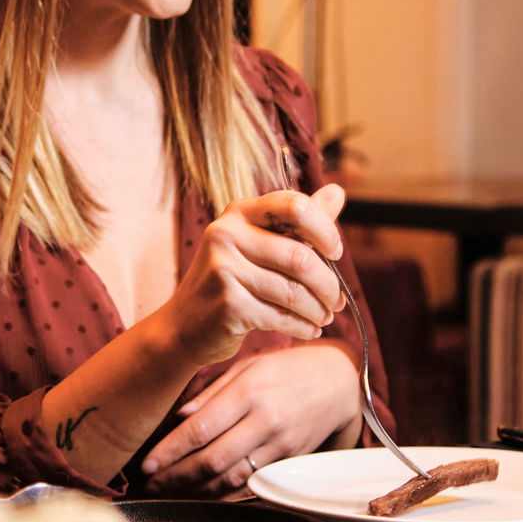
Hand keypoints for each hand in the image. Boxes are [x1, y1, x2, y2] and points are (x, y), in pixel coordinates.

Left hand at [138, 341, 361, 496]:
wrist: (340, 383)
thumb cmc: (287, 368)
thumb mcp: (248, 366)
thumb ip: (212, 391)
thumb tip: (179, 417)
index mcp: (250, 390)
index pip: (201, 428)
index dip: (170, 450)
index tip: (146, 464)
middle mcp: (265, 420)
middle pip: (212, 459)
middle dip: (175, 476)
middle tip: (148, 484)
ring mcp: (280, 444)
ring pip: (230, 478)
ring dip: (195, 491)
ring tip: (167, 493)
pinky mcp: (290, 461)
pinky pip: (250, 485)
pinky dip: (223, 496)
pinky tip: (201, 497)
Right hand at [148, 184, 349, 368]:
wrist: (184, 325)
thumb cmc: (230, 280)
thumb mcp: (260, 243)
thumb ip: (298, 222)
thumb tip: (338, 192)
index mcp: (239, 212)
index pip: (295, 206)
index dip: (325, 230)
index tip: (335, 253)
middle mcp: (226, 234)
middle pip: (300, 257)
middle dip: (328, 285)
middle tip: (336, 302)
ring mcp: (224, 269)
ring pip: (294, 291)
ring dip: (318, 310)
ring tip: (324, 317)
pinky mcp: (228, 304)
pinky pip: (281, 316)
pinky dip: (303, 326)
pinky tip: (309, 329)